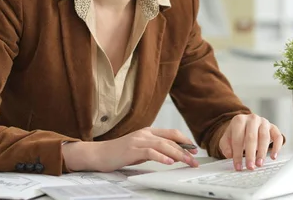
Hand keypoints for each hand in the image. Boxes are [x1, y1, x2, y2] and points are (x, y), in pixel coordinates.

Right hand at [62, 128, 198, 171]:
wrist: (98, 154)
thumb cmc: (119, 153)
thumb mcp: (140, 149)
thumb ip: (155, 150)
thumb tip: (172, 155)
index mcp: (148, 131)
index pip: (171, 133)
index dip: (185, 140)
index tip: (194, 150)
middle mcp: (144, 133)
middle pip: (170, 139)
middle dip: (185, 150)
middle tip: (194, 160)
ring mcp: (138, 140)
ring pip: (163, 144)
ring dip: (177, 154)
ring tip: (187, 161)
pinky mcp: (131, 149)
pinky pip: (150, 151)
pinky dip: (161, 157)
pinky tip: (169, 162)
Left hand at [219, 114, 283, 170]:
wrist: (247, 125)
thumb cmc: (237, 134)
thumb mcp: (227, 138)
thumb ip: (225, 146)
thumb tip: (229, 154)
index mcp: (239, 120)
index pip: (238, 138)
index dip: (237, 154)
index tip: (238, 166)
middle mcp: (252, 119)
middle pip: (252, 137)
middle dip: (251, 154)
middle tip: (250, 166)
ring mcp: (264, 122)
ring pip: (264, 137)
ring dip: (262, 152)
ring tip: (259, 164)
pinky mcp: (273, 127)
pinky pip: (278, 136)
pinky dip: (277, 147)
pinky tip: (273, 157)